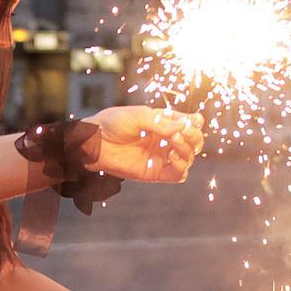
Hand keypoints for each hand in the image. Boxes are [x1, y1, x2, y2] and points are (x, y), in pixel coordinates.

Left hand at [83, 107, 204, 182]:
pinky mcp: (156, 172)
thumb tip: (184, 126)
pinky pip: (178, 174)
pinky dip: (181, 166)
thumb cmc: (113, 123)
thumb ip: (162, 123)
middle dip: (194, 137)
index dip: (195, 123)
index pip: (190, 123)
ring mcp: (162, 156)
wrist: (94, 142)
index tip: (192, 121)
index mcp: (164, 123)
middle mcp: (166, 140)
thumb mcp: (139, 116)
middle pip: (194, 142)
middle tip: (184, 132)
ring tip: (174, 141)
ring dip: (188, 149)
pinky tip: (173, 155)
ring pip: (189, 157)